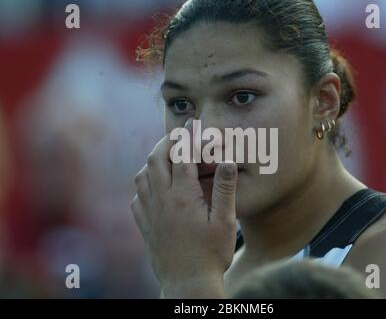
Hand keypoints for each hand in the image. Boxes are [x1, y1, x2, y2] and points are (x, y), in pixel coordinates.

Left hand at [131, 134, 238, 297]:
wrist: (188, 283)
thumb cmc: (211, 254)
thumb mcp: (225, 221)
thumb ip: (225, 189)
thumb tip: (227, 160)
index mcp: (183, 197)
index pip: (182, 157)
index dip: (187, 137)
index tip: (193, 124)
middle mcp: (162, 201)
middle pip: (156, 160)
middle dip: (166, 142)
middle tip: (178, 134)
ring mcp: (150, 213)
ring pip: (142, 176)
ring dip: (153, 160)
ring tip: (165, 156)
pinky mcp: (145, 226)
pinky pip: (137, 196)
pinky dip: (144, 183)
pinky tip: (153, 186)